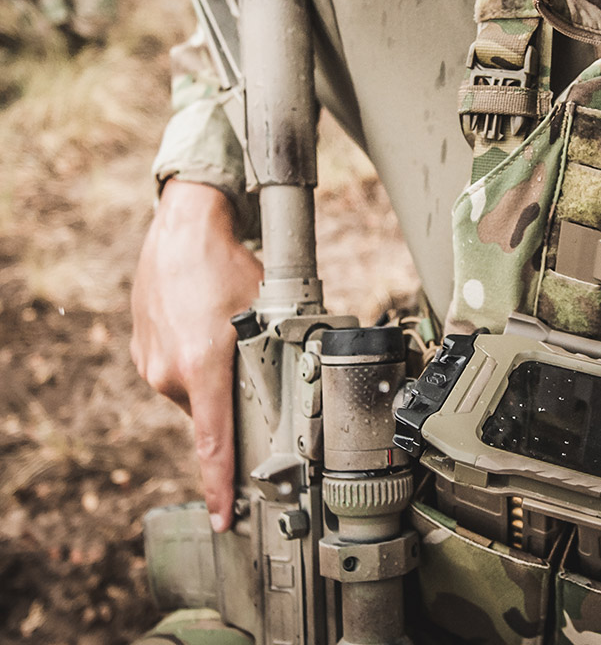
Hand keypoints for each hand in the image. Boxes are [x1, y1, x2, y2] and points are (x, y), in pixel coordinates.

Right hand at [130, 179, 261, 531]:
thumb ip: (280, 352)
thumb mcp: (266, 310)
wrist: (183, 227)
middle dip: (237, 401)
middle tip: (256, 371)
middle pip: (214, 413)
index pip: (214, 444)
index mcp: (202, 368)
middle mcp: (170, 373)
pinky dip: (198, 359)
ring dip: (218, 376)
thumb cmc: (226, 263)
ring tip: (230, 334)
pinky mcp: (143, 351)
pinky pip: (178, 372)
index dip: (221, 486)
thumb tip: (312, 376)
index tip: (224, 518)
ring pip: (197, 391)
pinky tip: (209, 327)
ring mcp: (152, 363)